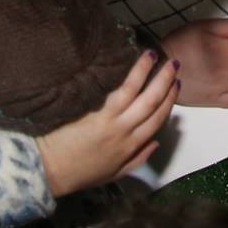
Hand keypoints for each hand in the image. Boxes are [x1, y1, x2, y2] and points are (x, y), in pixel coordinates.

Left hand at [36, 50, 179, 197]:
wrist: (50, 170)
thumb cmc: (81, 173)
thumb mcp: (114, 174)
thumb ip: (138, 158)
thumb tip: (156, 142)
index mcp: (131, 146)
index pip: (157, 119)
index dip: (170, 100)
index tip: (176, 84)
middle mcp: (123, 130)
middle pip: (151, 101)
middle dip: (164, 80)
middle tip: (173, 63)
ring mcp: (107, 118)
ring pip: (133, 89)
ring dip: (145, 69)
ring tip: (152, 53)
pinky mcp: (90, 109)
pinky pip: (111, 89)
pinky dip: (120, 74)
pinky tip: (125, 60)